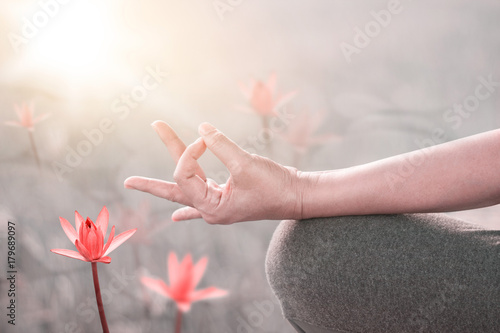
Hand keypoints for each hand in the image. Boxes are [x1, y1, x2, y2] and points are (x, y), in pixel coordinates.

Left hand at [124, 121, 302, 223]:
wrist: (297, 196)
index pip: (185, 174)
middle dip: (151, 183)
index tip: (205, 138)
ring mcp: (217, 206)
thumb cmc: (274, 184)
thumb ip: (220, 145)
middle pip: (176, 189)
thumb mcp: (246, 163)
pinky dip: (186, 208)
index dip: (189, 151)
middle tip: (126, 182)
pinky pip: (199, 201)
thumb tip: (201, 129)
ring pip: (187, 188)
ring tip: (137, 184)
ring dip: (169, 178)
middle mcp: (210, 210)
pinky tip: (174, 216)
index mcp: (212, 207)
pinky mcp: (225, 199)